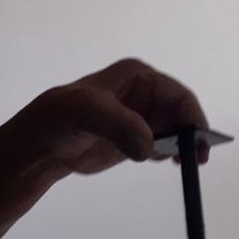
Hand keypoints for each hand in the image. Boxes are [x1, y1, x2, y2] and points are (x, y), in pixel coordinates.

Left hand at [36, 58, 208, 175]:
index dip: (193, 116)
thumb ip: (118, 124)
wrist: (40, 147)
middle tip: (197, 159)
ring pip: (175, 131)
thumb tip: (148, 146)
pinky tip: (164, 161)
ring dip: (183, 146)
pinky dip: (169, 154)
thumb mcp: (84, 112)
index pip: (177, 94)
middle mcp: (144, 94)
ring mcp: (141, 118)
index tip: (198, 141)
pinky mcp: (135, 139)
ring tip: (183, 163)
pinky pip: (163, 145)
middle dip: (192, 134)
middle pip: (181, 113)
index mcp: (137, 76)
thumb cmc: (59, 119)